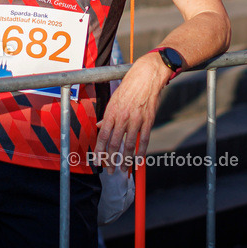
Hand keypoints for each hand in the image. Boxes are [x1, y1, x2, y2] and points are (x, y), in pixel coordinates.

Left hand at [94, 53, 170, 167]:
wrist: (146, 76)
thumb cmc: (129, 86)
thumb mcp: (114, 99)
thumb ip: (108, 115)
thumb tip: (101, 126)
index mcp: (112, 112)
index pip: (103, 136)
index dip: (100, 151)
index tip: (98, 161)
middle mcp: (122, 117)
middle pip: (114, 143)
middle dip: (111, 160)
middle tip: (110, 170)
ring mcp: (136, 119)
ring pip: (129, 145)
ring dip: (125, 160)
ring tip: (123, 169)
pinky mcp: (148, 120)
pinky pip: (143, 140)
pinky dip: (141, 152)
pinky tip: (138, 160)